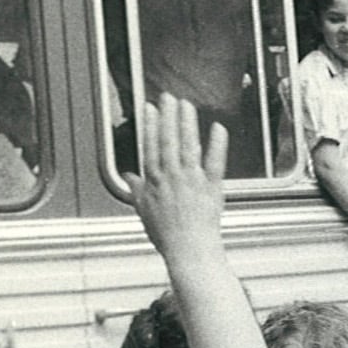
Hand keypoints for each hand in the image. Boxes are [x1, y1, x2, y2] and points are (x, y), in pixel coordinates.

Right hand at [127, 95, 227, 265]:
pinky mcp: (212, 186)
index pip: (150, 147)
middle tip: (168, 97)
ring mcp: (192, 180)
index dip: (150, 126)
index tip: (150, 109)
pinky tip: (218, 128)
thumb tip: (130, 178)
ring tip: (186, 105)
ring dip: (187, 123)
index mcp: (155, 182)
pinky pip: (215, 161)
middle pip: (168, 140)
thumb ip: (137, 191)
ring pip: (188, 146)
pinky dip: (217, 144)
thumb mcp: (144, 211)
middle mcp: (172, 177)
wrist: (189, 250)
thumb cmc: (168, 235)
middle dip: (167, 116)